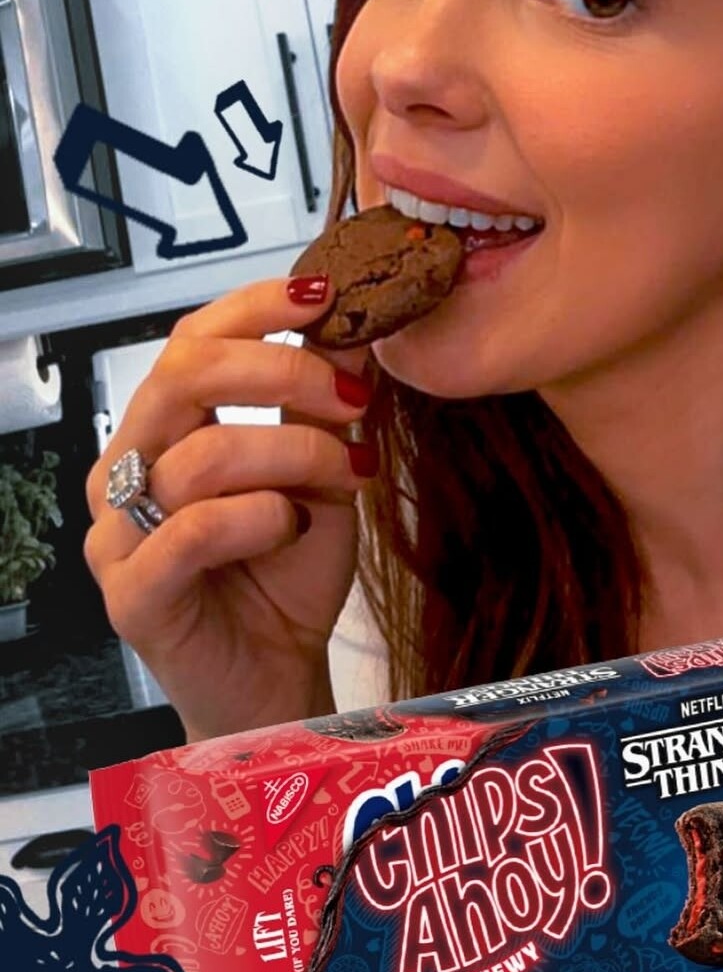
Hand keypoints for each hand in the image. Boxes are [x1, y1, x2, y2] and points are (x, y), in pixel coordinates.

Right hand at [84, 277, 374, 740]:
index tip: (323, 295)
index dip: (255, 307)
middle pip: (184, 374)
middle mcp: (127, 468)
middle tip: (353, 398)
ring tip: (348, 478)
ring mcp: (119, 532)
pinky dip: (261, 519)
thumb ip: (324, 403)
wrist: (278, 676)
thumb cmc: (286, 573)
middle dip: (283, 371)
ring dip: (297, 456)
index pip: (190, 339)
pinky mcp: (132, 593)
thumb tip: (353, 323)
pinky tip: (292, 529)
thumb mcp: (322, 472)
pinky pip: (193, 528)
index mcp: (163, 430)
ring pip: (203, 452)